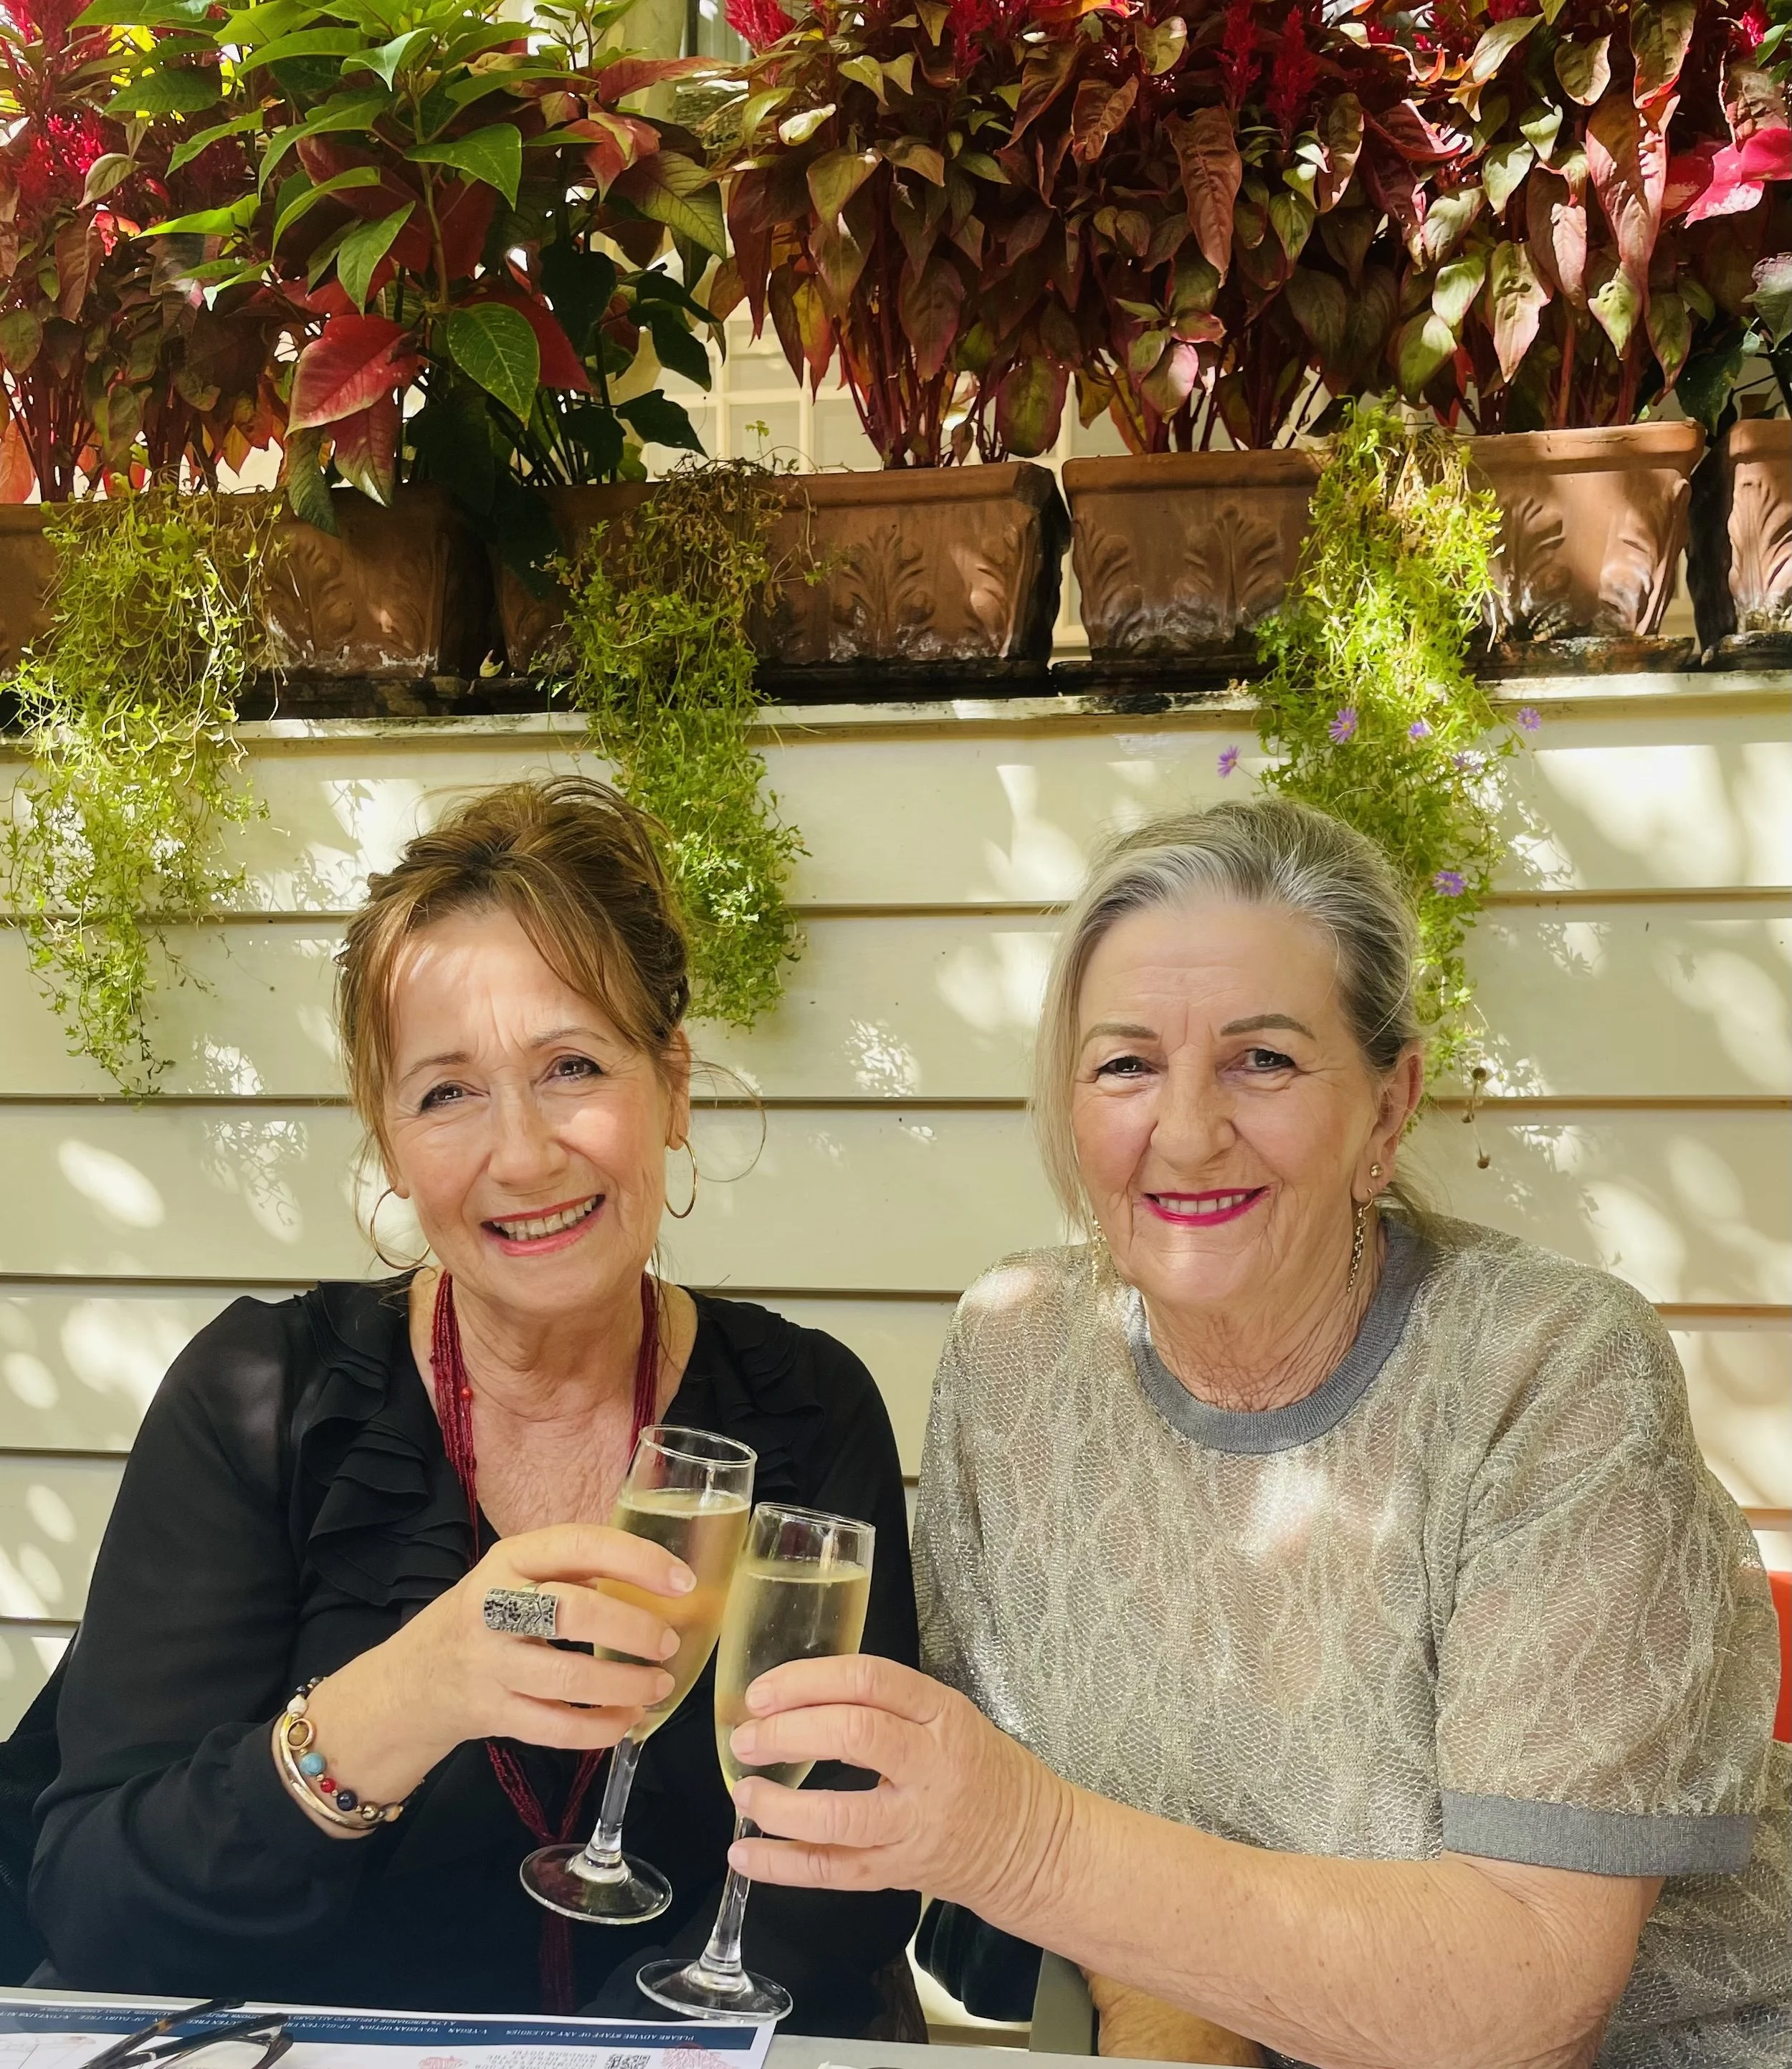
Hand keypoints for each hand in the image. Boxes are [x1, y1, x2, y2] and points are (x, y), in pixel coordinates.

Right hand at [297, 1524, 693, 1811]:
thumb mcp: (514, 1576)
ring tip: (658, 1686)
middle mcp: (493, 1606)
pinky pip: (553, 1727)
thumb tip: (655, 1579)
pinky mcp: (489, 1714)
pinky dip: (597, 1729)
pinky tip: (626, 1723)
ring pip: (566, 1678)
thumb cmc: (482, 1619)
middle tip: (669, 1642)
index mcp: (509, 1559)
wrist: (407, 1682)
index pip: (579, 1545)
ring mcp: (488, 1664)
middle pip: (572, 1613)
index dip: (636, 1560)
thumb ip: (571, 1572)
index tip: (681, 1580)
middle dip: (632, 1629)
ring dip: (624, 1685)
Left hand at [723, 1654, 1069, 1923]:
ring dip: (779, 1806)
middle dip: (787, 1733)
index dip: (808, 1680)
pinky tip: (744, 1856)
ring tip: (744, 1792)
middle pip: (853, 1737)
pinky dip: (782, 1867)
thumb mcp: (950, 1715)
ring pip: (840, 1818)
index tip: (763, 1691)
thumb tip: (795, 1695)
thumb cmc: (981, 1768)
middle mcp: (931, 1767)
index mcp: (942, 1715)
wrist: (1031, 1845)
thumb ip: (886, 1704)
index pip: (871, 1681)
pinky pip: (834, 1873)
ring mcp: (916, 1826)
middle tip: (747, 1737)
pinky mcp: (900, 1873)